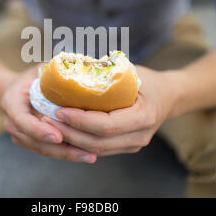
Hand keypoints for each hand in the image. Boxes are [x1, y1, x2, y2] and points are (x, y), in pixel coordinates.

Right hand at [1, 64, 96, 162]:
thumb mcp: (39, 70)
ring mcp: (20, 136)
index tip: (57, 136)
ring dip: (66, 154)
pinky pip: (48, 151)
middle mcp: (12, 123)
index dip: (39, 130)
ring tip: (89, 156)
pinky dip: (66, 153)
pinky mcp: (31, 143)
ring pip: (43, 150)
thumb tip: (77, 69)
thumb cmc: (31, 78)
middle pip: (35, 141)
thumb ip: (53, 72)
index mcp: (12, 102)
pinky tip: (84, 154)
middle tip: (84, 151)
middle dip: (60, 149)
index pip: (22, 120)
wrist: (15, 91)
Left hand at [41, 66, 175, 156]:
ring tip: (50, 125)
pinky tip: (63, 131)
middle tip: (47, 118)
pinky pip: (99, 148)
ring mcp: (133, 145)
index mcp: (144, 116)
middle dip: (69, 133)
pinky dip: (79, 141)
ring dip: (71, 139)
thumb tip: (73, 65)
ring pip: (97, 149)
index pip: (106, 125)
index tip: (59, 109)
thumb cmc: (147, 80)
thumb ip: (107, 73)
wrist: (169, 97)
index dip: (80, 120)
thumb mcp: (131, 72)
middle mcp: (140, 136)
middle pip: (98, 142)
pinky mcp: (125, 147)